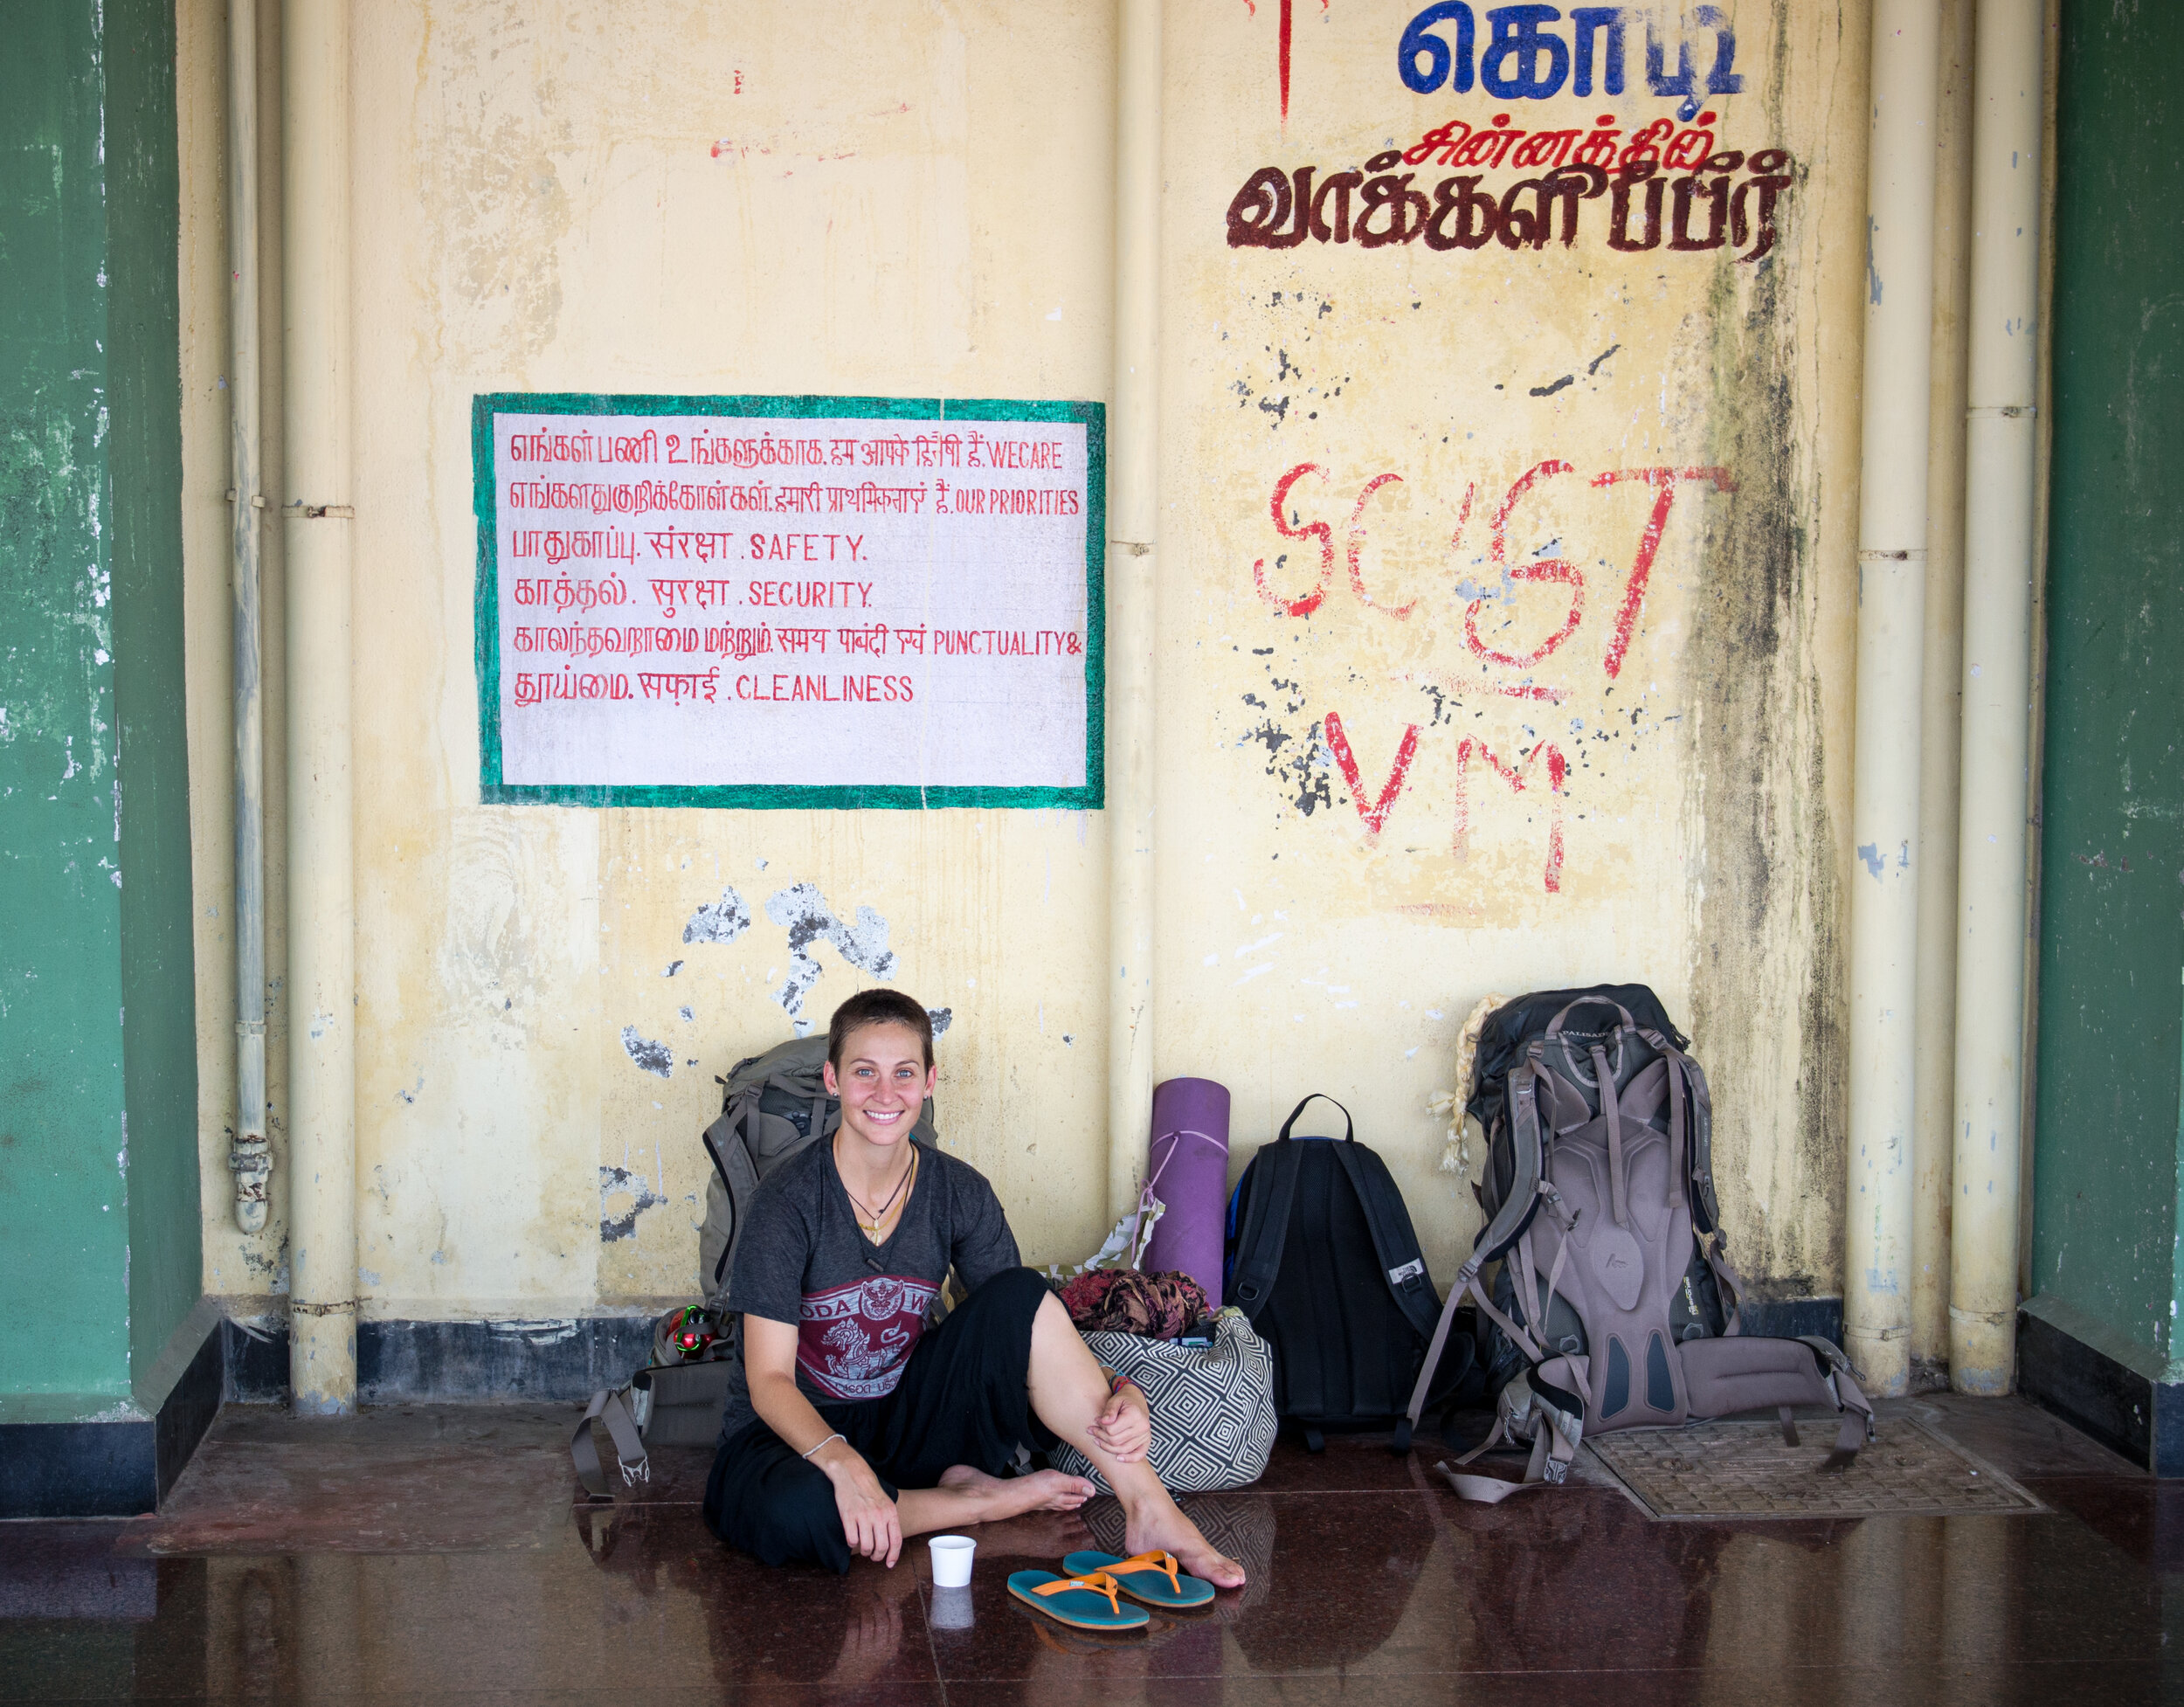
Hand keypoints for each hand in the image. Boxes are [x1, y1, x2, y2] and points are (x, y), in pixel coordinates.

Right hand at [819, 1443, 903, 1566]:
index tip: (889, 1564)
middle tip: (873, 1556)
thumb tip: (891, 1544)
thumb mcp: (886, 1503)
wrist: (853, 1473)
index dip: (893, 1556)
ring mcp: (863, 1516)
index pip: (896, 1540)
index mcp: (890, 1512)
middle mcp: (879, 1515)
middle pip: (882, 1547)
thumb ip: (889, 1521)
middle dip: (877, 1556)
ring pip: (866, 1546)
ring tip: (863, 1548)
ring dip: (865, 1552)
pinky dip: (852, 1544)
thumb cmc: (870, 1490)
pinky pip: (851, 1540)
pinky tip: (852, 1538)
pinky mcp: (848, 1516)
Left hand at [1088, 1379, 1150, 1462]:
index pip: (1112, 1430)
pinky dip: (1129, 1458)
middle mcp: (1142, 1427)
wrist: (1137, 1400)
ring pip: (1123, 1449)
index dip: (1101, 1427)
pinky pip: (1139, 1454)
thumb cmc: (1124, 1399)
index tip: (1096, 1421)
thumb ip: (1109, 1411)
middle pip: (1116, 1441)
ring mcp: (1145, 1435)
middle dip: (1101, 1437)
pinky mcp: (1147, 1441)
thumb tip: (1103, 1422)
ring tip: (1097, 1440)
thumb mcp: (1115, 1400)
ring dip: (1108, 1447)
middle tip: (1092, 1430)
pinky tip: (1118, 1458)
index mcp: (1135, 1415)